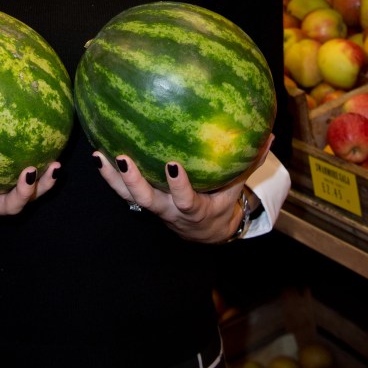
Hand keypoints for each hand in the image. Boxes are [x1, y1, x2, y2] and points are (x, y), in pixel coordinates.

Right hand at [0, 151, 60, 229]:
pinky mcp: (11, 194)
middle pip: (9, 209)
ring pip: (26, 201)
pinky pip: (32, 188)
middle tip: (29, 172)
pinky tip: (56, 155)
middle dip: (21, 194)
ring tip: (54, 167)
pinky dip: (44, 176)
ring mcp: (1, 204)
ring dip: (42, 187)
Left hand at [93, 134, 272, 243]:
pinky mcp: (142, 200)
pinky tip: (98, 152)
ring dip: (114, 178)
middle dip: (134, 181)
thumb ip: (248, 164)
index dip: (178, 186)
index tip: (172, 166)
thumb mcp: (236, 188)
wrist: (203, 232)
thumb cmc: (220, 202)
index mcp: (194, 210)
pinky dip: (109, 174)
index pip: (186, 200)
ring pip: (129, 196)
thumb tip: (269, 134)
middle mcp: (169, 210)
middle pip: (147, 200)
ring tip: (100, 155)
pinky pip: (122, 190)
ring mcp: (153, 207)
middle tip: (122, 158)